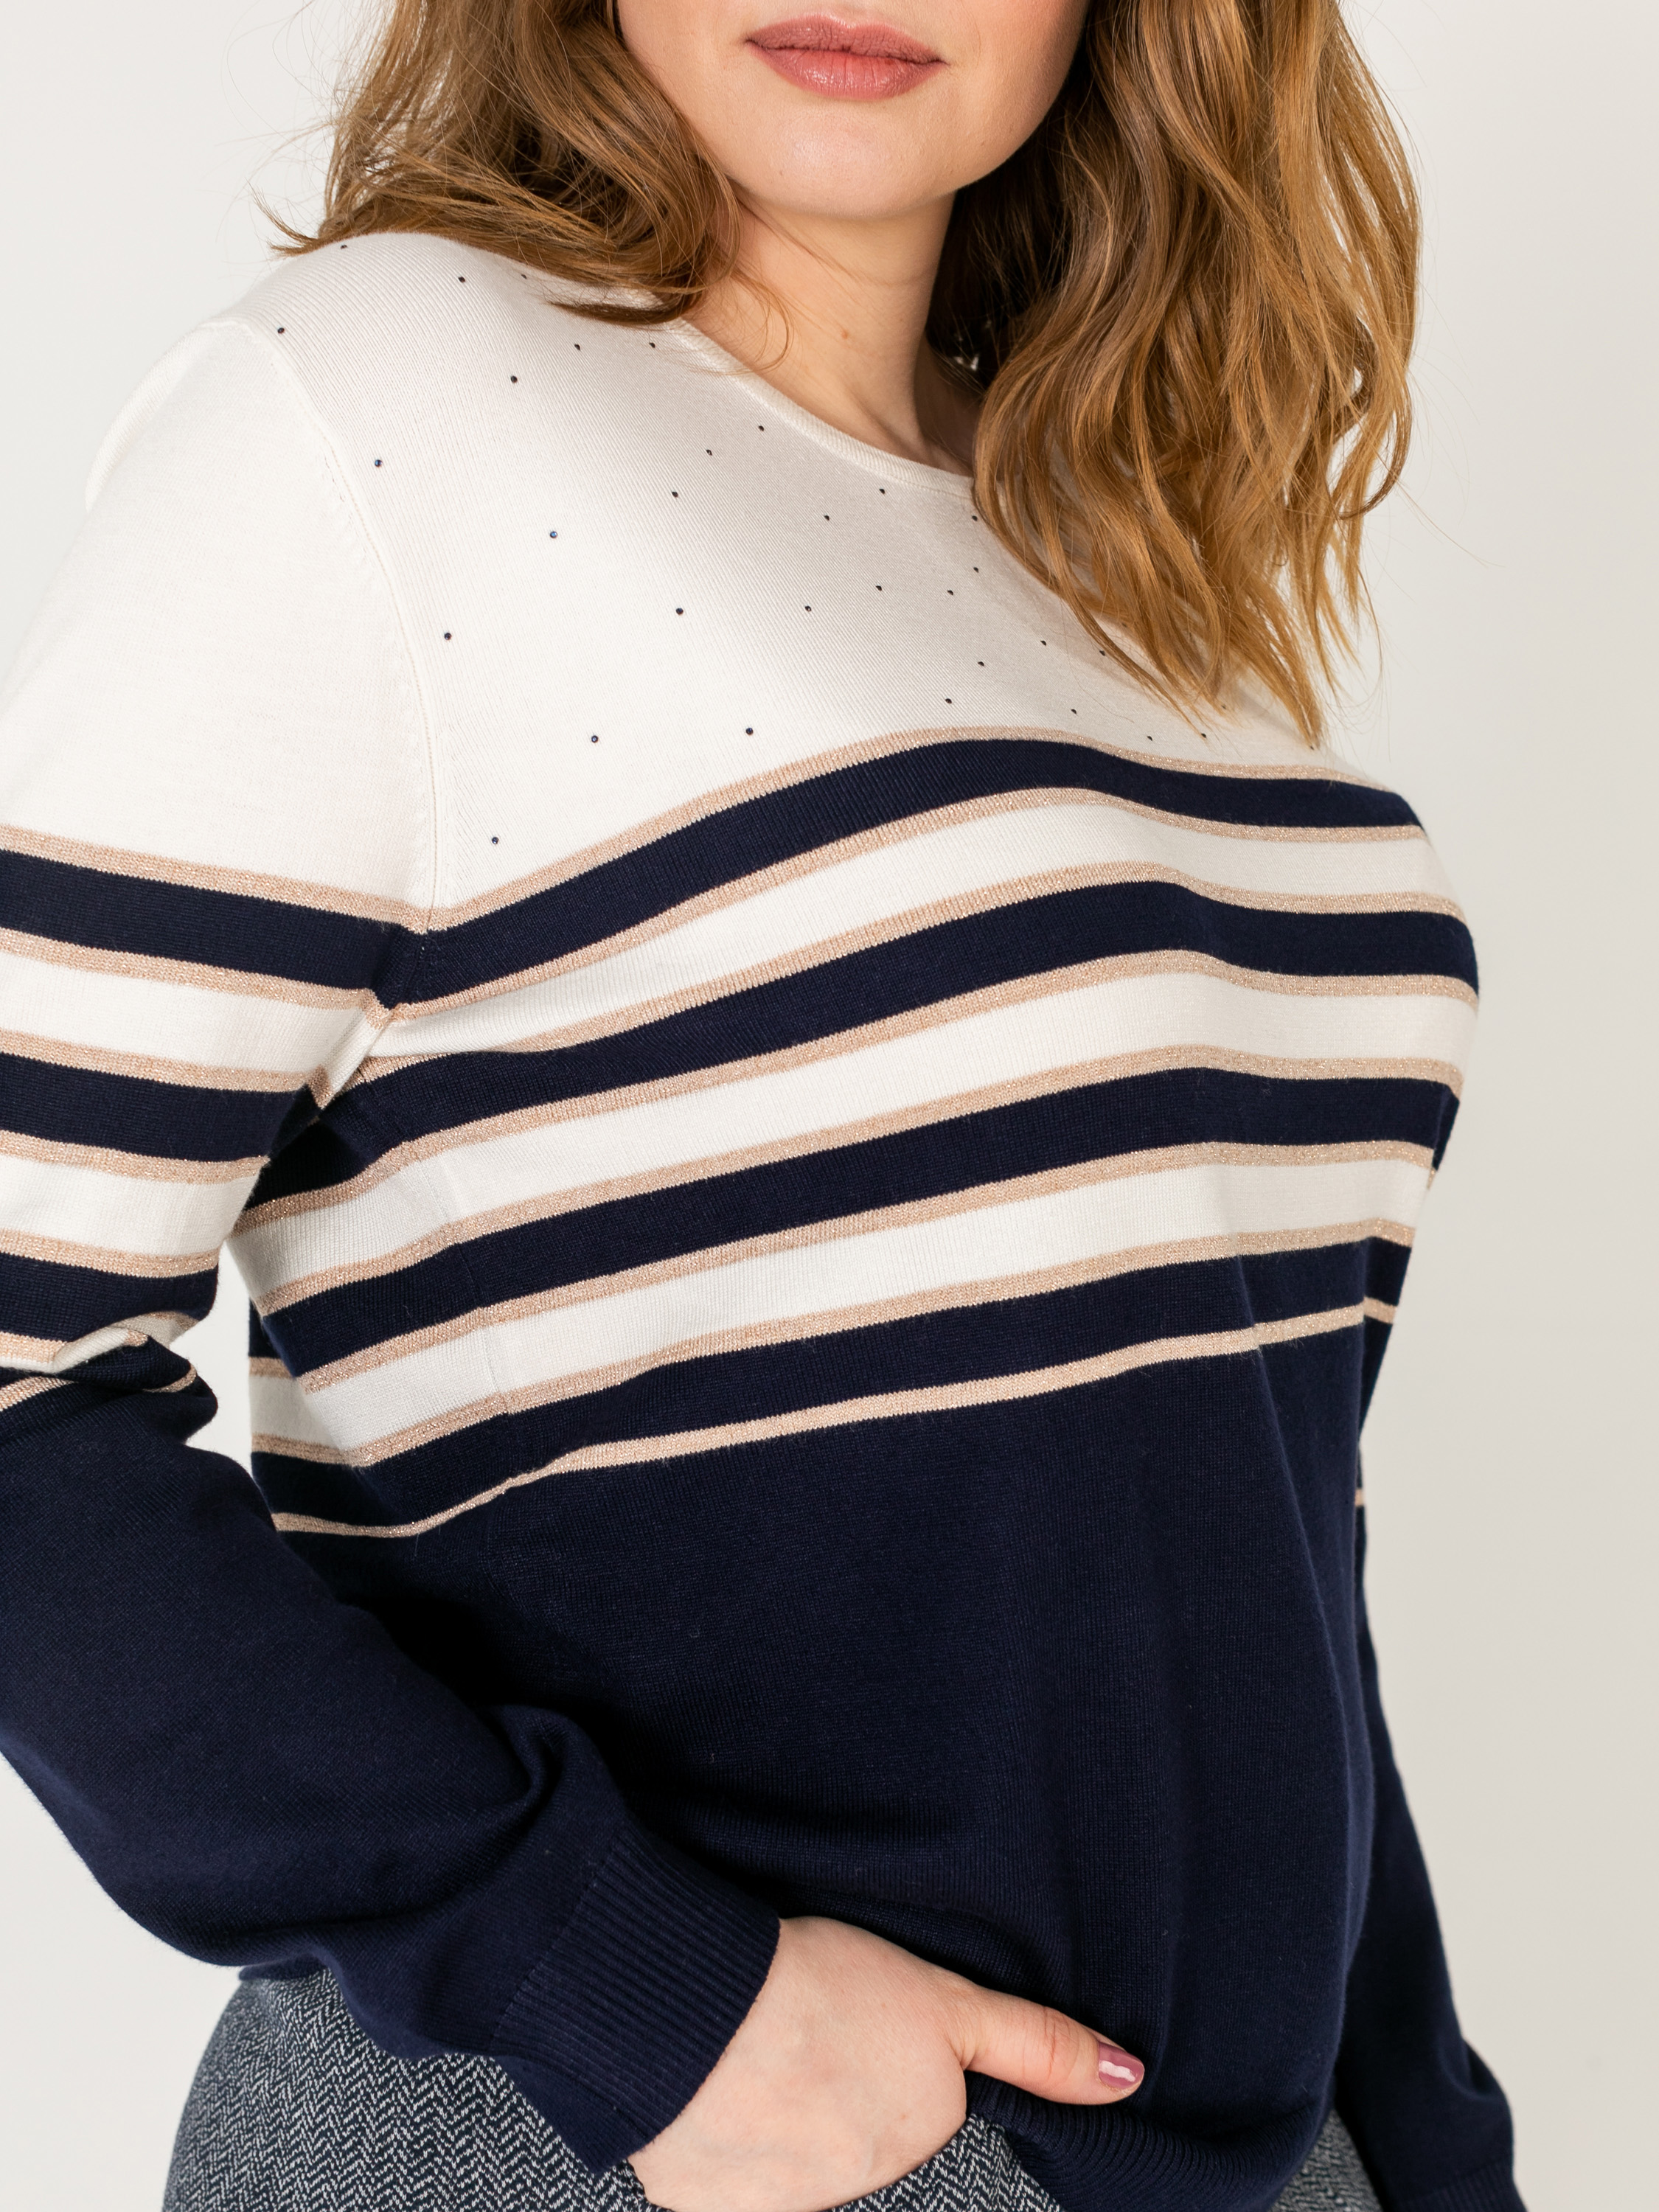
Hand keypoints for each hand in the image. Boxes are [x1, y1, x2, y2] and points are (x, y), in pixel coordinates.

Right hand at [629, 1915, 1143, 2211]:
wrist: (697, 2011)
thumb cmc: (815, 1989)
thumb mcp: (946, 1999)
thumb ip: (1033, 2045)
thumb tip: (1127, 2078)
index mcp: (916, 2132)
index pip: (913, 2099)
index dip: (885, 2045)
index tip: (855, 2011)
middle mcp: (858, 2182)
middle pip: (854, 2126)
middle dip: (834, 2081)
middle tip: (804, 2021)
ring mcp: (783, 2199)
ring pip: (788, 2145)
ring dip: (773, 2103)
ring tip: (753, 2040)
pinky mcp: (707, 2200)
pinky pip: (721, 2165)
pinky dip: (714, 2126)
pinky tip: (710, 2081)